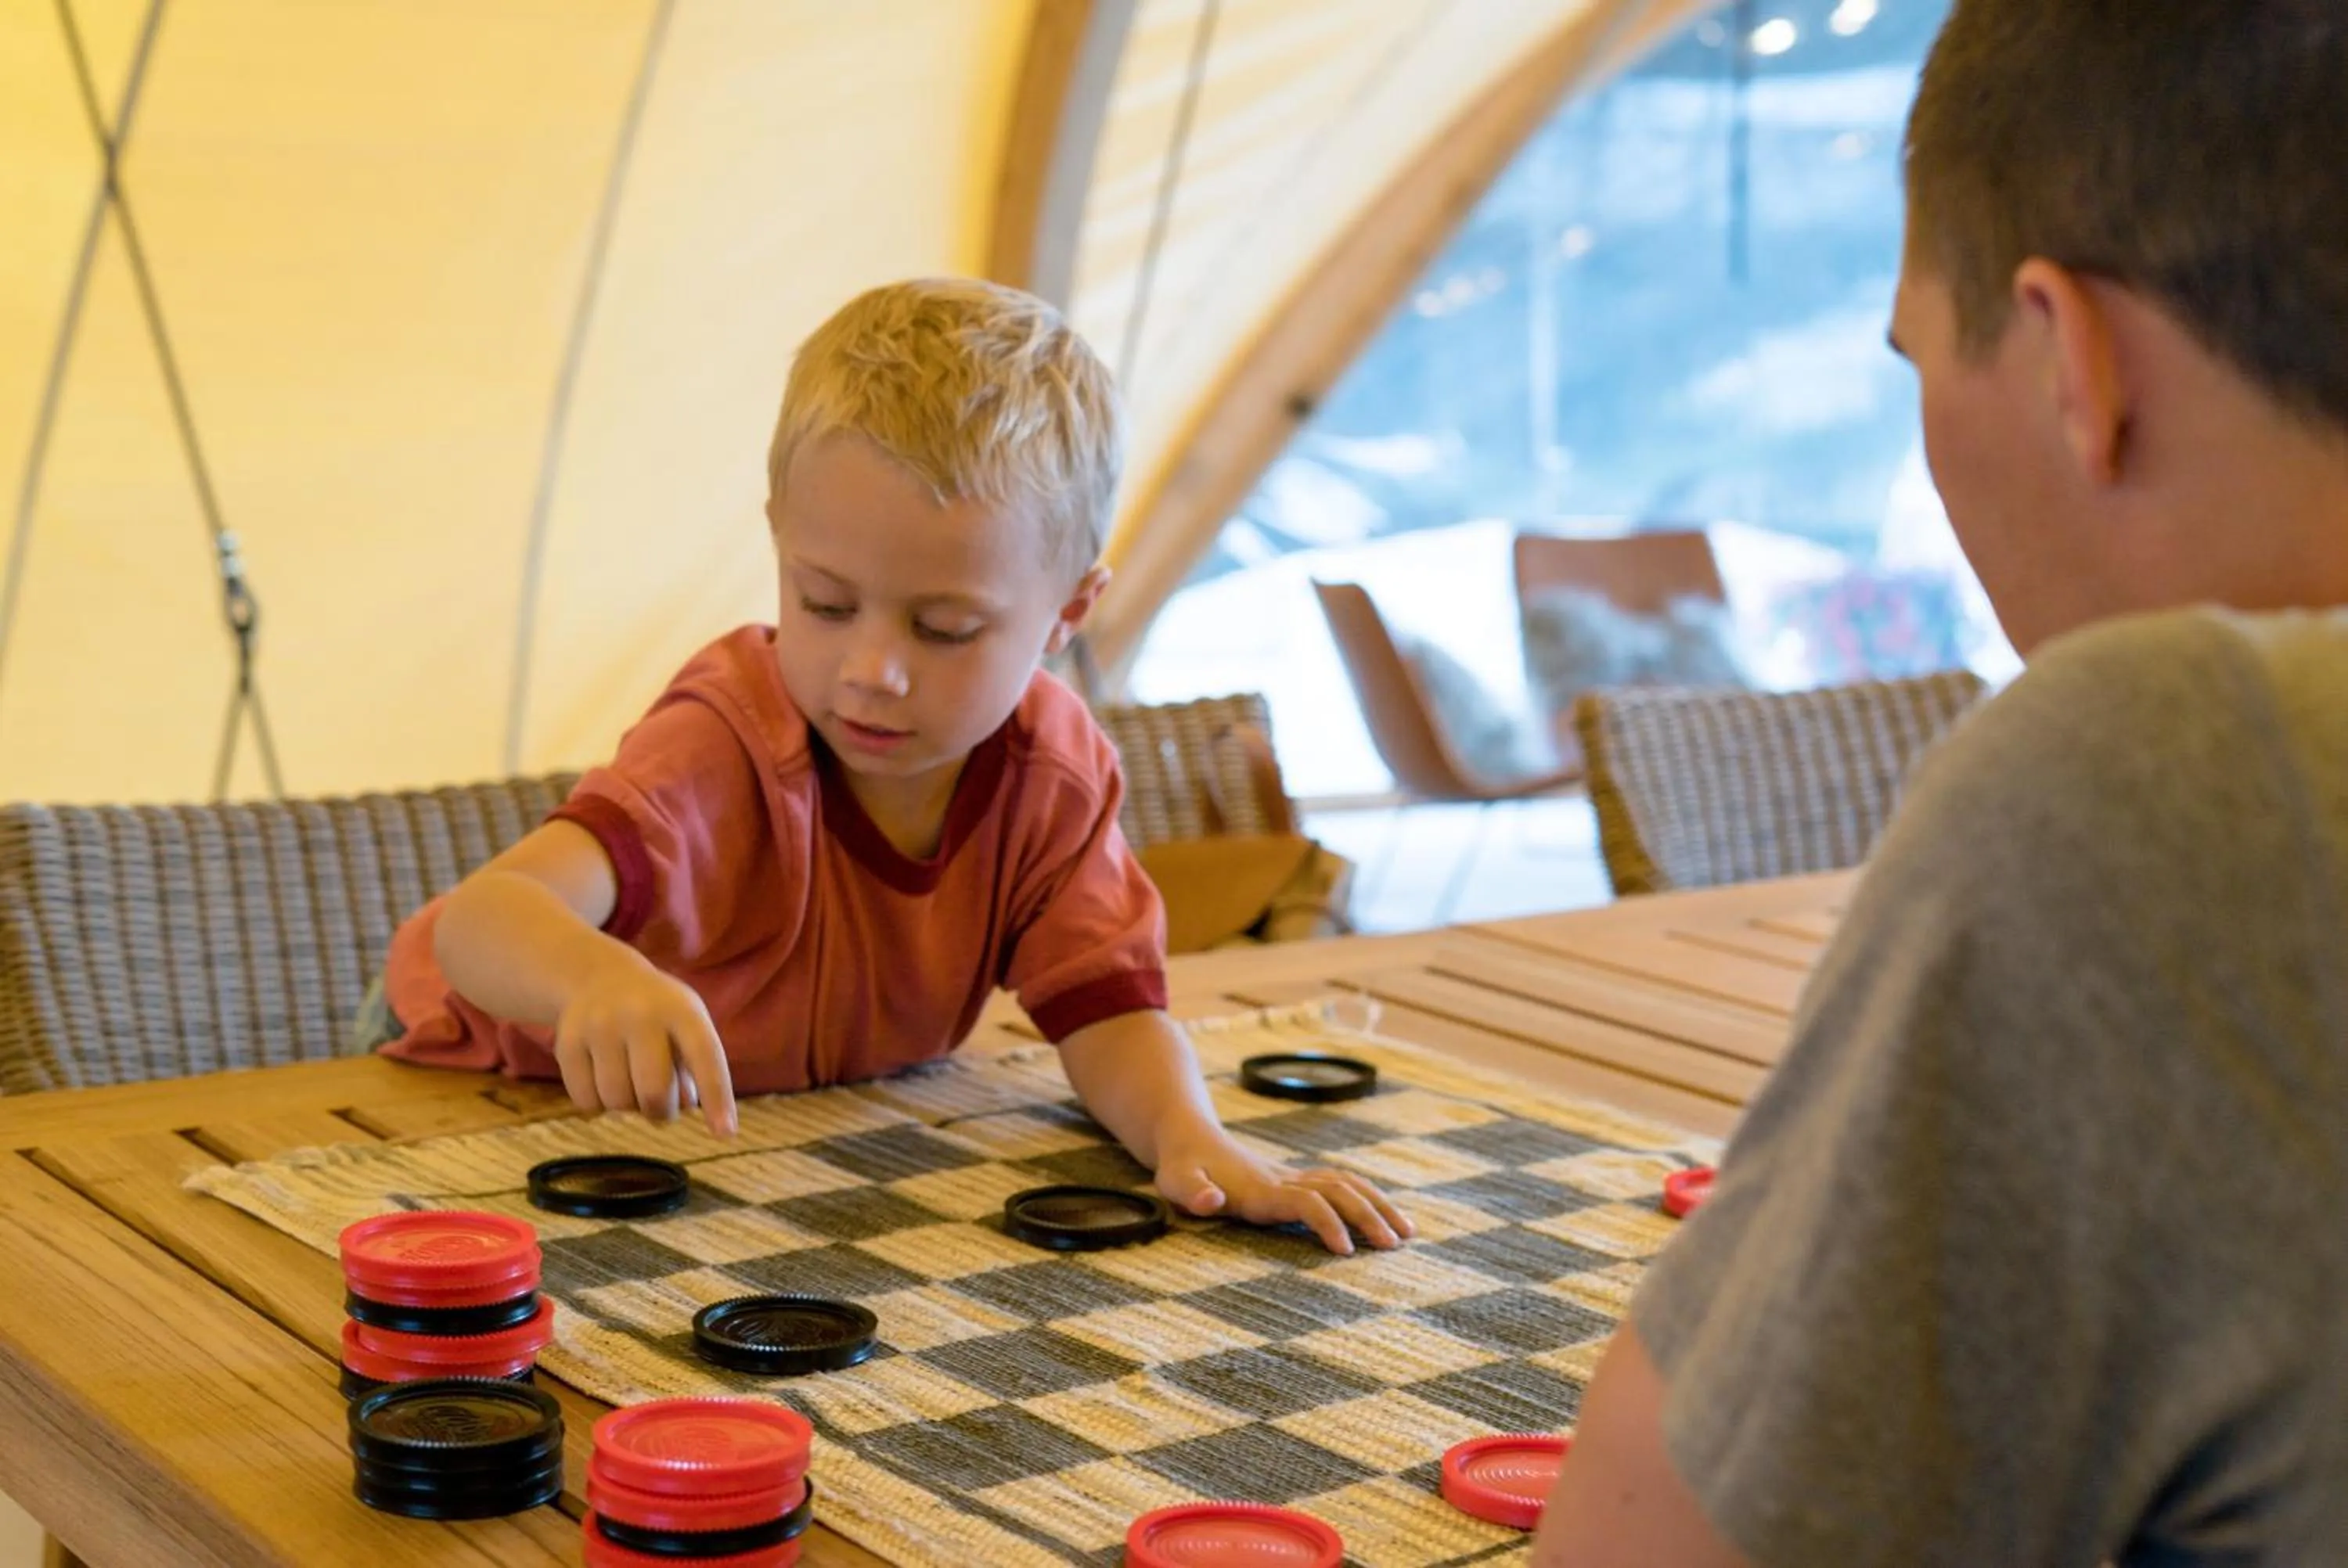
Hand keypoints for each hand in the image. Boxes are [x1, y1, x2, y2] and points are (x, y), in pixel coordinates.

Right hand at [551, 958, 737, 1135]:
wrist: (599, 977)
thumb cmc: (657, 1011)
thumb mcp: (686, 1024)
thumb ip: (696, 1066)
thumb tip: (689, 1106)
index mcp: (681, 1010)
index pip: (705, 1057)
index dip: (717, 1097)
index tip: (725, 1134)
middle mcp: (640, 1014)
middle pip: (653, 1092)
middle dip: (661, 1112)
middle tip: (661, 1108)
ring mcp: (600, 1026)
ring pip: (617, 1101)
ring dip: (628, 1108)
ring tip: (631, 1086)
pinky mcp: (567, 1042)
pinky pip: (586, 1101)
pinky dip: (598, 1106)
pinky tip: (603, 1083)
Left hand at [1154, 1133, 1412, 1255]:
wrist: (1190, 1137)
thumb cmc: (1182, 1168)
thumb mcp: (1176, 1181)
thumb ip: (1193, 1193)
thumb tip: (1210, 1202)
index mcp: (1261, 1189)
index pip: (1305, 1202)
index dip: (1327, 1223)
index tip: (1346, 1251)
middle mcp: (1285, 1181)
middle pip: (1338, 1192)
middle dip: (1369, 1216)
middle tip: (1396, 1246)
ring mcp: (1294, 1178)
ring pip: (1347, 1185)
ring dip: (1378, 1205)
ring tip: (1409, 1233)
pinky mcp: (1297, 1181)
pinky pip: (1341, 1185)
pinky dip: (1368, 1198)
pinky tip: (1386, 1216)